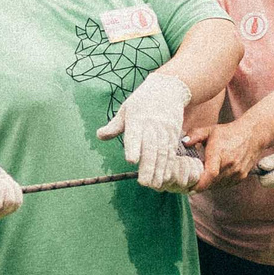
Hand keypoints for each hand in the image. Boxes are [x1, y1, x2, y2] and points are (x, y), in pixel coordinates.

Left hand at [98, 70, 194, 192]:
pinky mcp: (174, 133)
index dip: (133, 147)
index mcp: (136, 119)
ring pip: (163, 152)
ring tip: (155, 185)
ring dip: (160, 170)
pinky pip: (171, 151)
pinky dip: (169, 165)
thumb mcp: (126, 110)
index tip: (131, 160)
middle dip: (148, 166)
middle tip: (144, 183)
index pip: (134, 134)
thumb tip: (100, 136)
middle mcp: (151, 125)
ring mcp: (164, 130)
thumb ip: (114, 126)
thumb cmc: (141, 101)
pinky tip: (166, 177)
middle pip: (151, 148)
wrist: (168, 89)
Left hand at [192, 118, 268, 188]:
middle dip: (199, 184)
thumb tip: (183, 142)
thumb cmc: (228, 132)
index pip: (210, 174)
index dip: (199, 183)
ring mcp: (237, 172)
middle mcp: (230, 164)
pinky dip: (217, 183)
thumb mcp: (210, 130)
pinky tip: (213, 175)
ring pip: (218, 185)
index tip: (189, 186)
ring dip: (208, 184)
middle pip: (211, 182)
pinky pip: (225, 184)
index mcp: (220, 153)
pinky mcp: (241, 177)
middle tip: (190, 181)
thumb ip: (194, 135)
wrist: (253, 135)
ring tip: (201, 177)